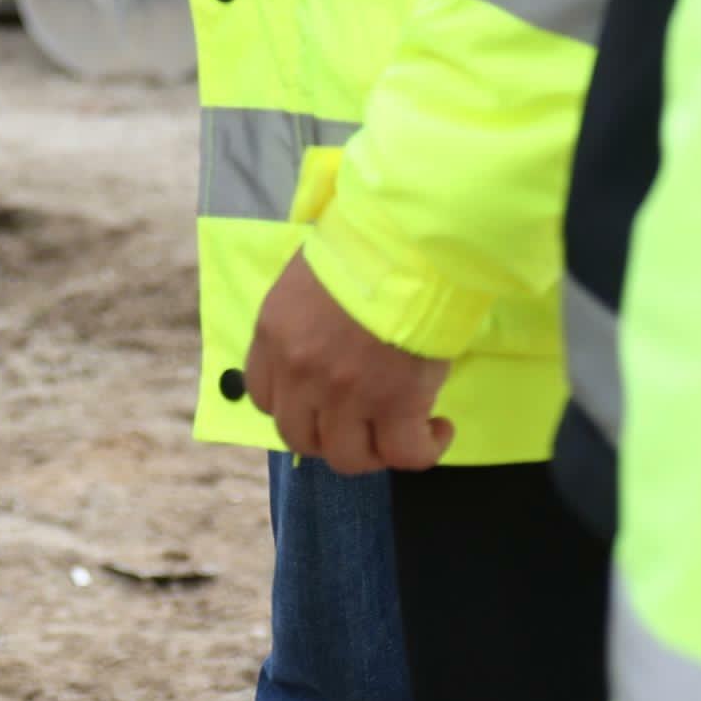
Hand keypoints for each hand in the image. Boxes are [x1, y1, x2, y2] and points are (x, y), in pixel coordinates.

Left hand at [246, 252, 453, 475]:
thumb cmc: (362, 246)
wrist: (407, 243)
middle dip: (329, 436)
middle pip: (299, 437)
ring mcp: (345, 395)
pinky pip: (404, 455)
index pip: (263, 398)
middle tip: (360, 421)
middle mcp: (300, 373)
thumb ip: (305, 321)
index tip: (321, 400)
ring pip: (347, 457)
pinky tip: (436, 429)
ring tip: (398, 429)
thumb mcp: (309, 278)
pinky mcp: (395, 406)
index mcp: (274, 336)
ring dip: (373, 451)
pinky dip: (423, 451)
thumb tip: (325, 344)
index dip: (295, 406)